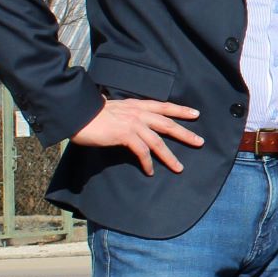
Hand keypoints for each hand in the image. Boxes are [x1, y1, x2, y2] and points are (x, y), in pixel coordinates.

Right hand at [70, 99, 202, 175]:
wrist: (77, 114)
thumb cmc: (92, 113)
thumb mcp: (116, 109)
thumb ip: (127, 114)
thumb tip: (132, 123)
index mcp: (137, 105)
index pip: (164, 106)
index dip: (180, 110)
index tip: (195, 113)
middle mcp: (138, 113)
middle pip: (167, 123)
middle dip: (185, 133)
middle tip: (200, 142)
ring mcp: (132, 123)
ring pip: (158, 141)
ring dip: (169, 156)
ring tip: (179, 167)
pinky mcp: (125, 135)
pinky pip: (141, 151)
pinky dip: (148, 162)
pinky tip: (150, 171)